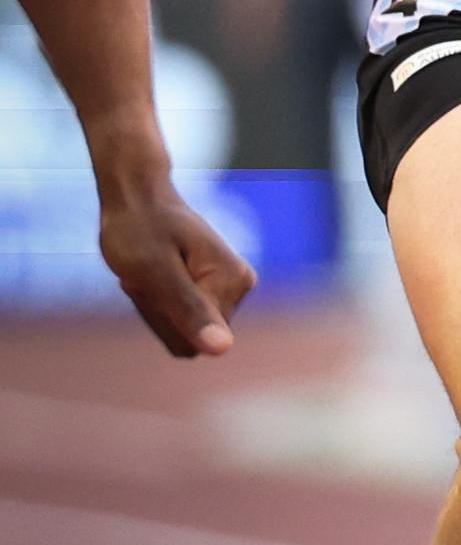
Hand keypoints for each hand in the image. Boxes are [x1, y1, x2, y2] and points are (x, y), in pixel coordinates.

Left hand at [100, 182, 255, 357]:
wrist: (137, 196)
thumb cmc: (139, 228)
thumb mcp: (156, 272)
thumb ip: (190, 310)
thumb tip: (224, 348)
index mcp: (233, 281)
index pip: (194, 341)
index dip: (161, 318)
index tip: (151, 279)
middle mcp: (239, 286)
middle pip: (191, 338)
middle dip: (160, 313)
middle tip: (148, 275)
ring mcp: (228, 287)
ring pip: (184, 331)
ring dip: (157, 308)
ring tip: (151, 272)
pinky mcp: (214, 288)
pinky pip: (182, 320)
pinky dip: (160, 303)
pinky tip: (155, 275)